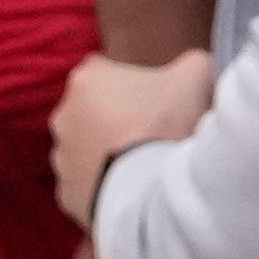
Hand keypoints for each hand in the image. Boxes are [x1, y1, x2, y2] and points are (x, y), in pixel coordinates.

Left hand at [50, 48, 210, 222]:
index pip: (106, 70)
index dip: (133, 84)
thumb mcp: (196, 76)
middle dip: (117, 120)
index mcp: (86, 80)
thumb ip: (192, 63)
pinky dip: (106, 187)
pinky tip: (133, 191)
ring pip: (88, 151)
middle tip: (154, 134)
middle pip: (93, 111)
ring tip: (145, 166)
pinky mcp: (67, 194)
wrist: (152, 192)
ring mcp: (62, 158)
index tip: (155, 100)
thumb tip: (195, 67)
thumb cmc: (168, 126)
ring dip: (109, 155)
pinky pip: (88, 186)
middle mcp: (64, 116)